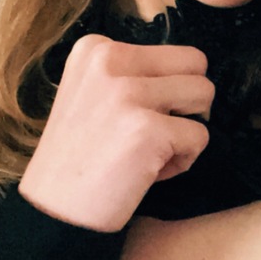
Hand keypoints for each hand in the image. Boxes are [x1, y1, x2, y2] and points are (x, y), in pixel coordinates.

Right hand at [18, 34, 213, 231]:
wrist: (56, 210)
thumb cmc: (82, 158)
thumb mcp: (92, 94)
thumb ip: (132, 76)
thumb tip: (191, 75)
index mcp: (96, 49)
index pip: (172, 53)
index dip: (164, 90)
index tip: (130, 119)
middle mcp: (111, 61)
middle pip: (196, 65)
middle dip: (188, 101)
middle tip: (156, 130)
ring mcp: (129, 93)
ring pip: (204, 94)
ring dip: (187, 128)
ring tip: (152, 150)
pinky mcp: (149, 128)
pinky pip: (201, 136)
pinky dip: (184, 161)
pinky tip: (149, 172)